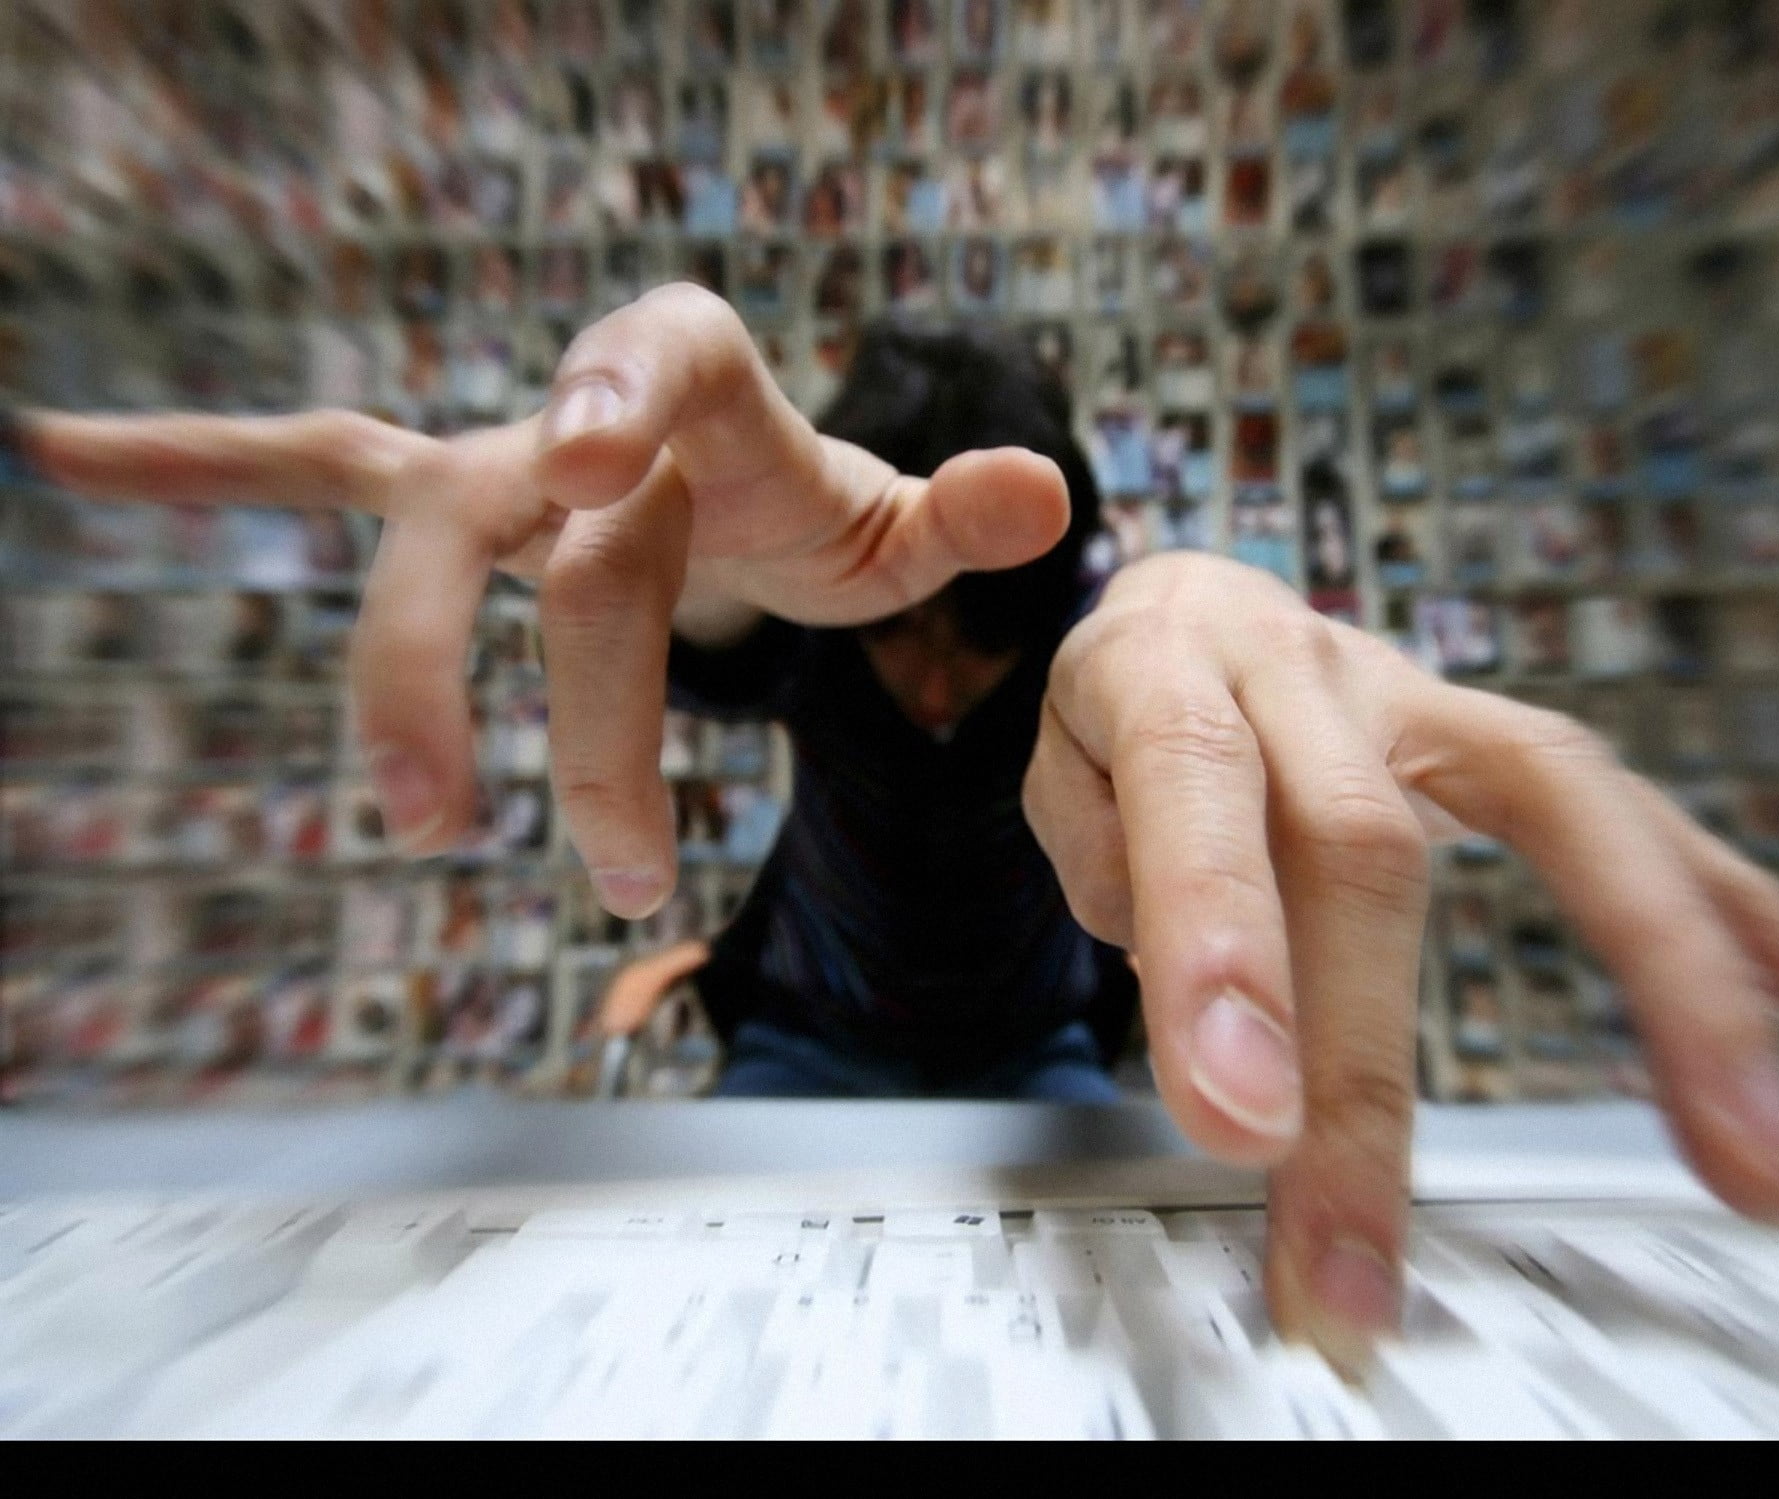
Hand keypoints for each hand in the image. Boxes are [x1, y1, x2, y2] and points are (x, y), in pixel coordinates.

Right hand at [28, 284, 1067, 910]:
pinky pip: (305, 467)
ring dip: (398, 679)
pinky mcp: (433, 495)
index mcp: (705, 389)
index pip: (668, 359)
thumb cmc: (804, 507)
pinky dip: (195, 462)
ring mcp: (494, 458)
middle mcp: (586, 414)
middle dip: (582, 710)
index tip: (587, 455)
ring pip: (403, 530)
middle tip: (623, 867)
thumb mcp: (896, 524)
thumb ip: (960, 514)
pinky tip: (68, 455)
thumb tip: (1045, 491)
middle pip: (563, 557)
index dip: (621, 393)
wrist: (728, 481)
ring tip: (422, 813)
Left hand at [1024, 552, 1778, 1372]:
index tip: (1239, 1116)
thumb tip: (1225, 1016)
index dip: (1225, 945)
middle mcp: (1304, 667)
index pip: (1197, 793)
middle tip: (1360, 1254)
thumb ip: (1122, 882)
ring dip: (1661, 985)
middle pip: (1360, 847)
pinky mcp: (1495, 738)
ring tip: (1742, 1147)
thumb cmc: (1121, 719)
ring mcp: (1417, 697)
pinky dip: (1725, 915)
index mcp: (1161, 673)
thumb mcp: (1063, 782)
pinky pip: (1627, 810)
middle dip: (1365, 1067)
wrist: (1185, 606)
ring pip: (1560, 808)